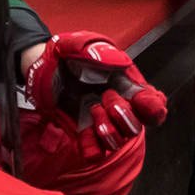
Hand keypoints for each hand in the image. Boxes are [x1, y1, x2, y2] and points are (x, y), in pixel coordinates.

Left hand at [24, 32, 168, 156]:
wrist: (40, 65)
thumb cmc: (66, 52)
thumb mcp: (81, 43)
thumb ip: (100, 52)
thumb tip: (121, 64)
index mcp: (127, 85)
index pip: (153, 105)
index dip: (152, 108)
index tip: (140, 102)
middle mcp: (118, 106)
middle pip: (136, 127)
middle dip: (124, 116)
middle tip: (105, 98)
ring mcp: (101, 121)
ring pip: (118, 142)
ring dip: (108, 131)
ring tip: (92, 110)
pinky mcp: (83, 132)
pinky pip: (96, 151)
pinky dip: (91, 145)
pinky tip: (83, 131)